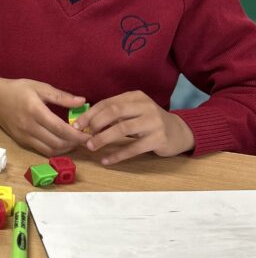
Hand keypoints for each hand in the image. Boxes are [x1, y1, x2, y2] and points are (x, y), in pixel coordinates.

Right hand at [0, 77, 89, 156]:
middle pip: (57, 143)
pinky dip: (54, 149)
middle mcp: (29, 126)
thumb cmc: (18, 89)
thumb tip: (82, 101)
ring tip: (75, 142)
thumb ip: (61, 96)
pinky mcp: (21, 141)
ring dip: (65, 149)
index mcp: (35, 110)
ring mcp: (24, 136)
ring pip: (50, 150)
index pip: (60, 128)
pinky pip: (41, 150)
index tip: (88, 135)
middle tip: (84, 139)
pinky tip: (61, 143)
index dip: (77, 135)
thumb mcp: (39, 87)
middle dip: (74, 144)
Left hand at [74, 91, 194, 164]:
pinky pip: (134, 148)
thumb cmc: (149, 122)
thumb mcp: (134, 112)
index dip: (90, 114)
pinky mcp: (159, 138)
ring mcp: (153, 122)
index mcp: (135, 96)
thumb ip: (115, 115)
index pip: (108, 103)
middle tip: (84, 136)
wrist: (179, 132)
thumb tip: (86, 124)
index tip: (77, 125)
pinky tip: (106, 160)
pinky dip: (118, 155)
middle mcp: (145, 106)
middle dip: (95, 123)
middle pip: (115, 112)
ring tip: (92, 147)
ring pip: (123, 128)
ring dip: (104, 138)